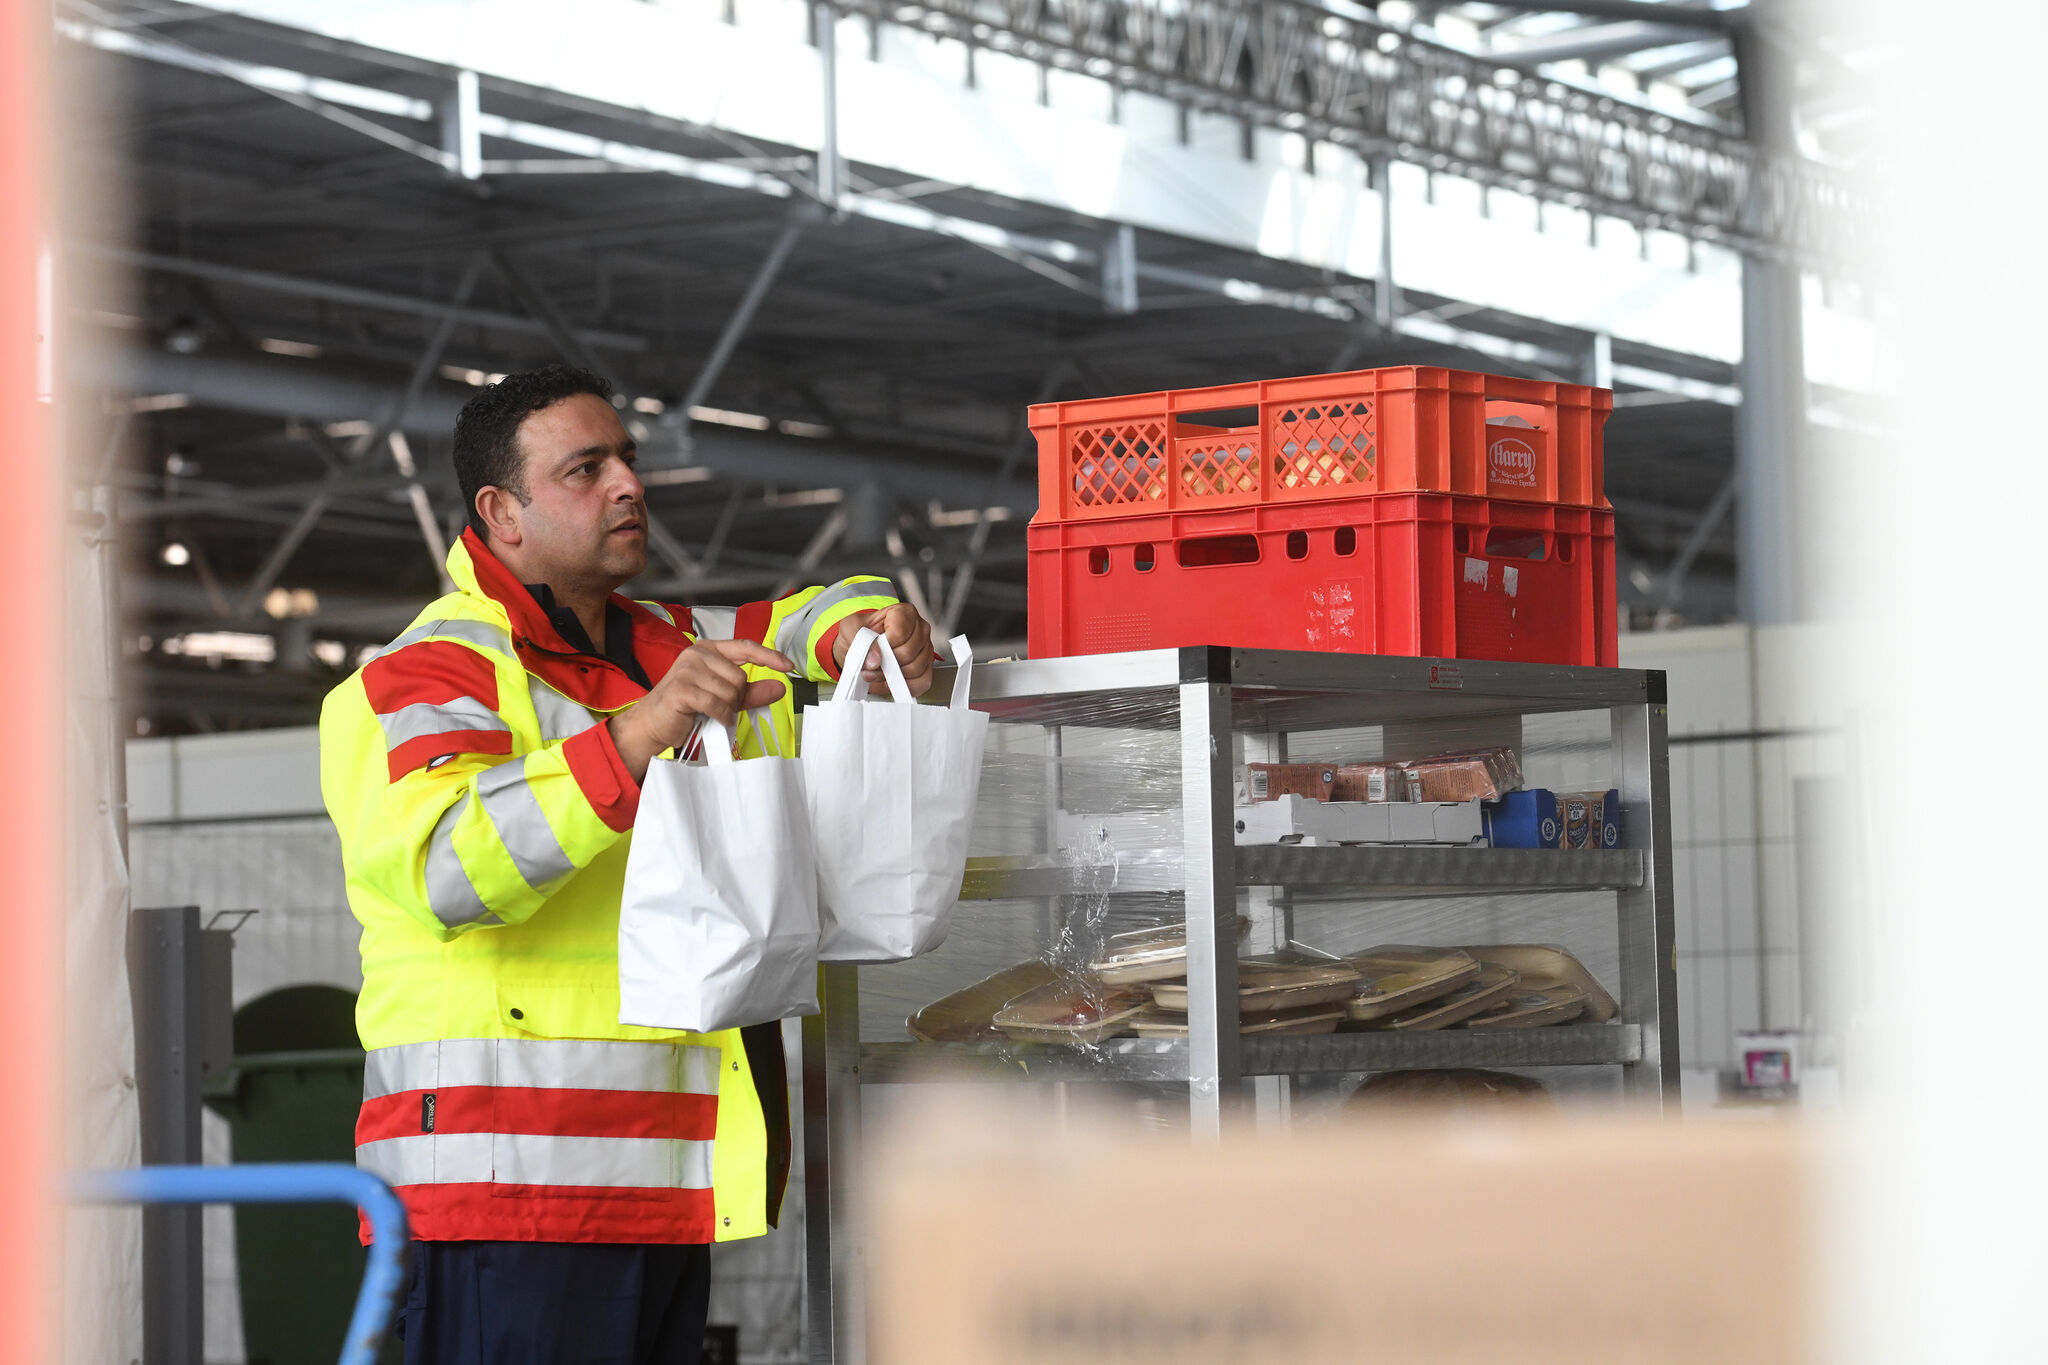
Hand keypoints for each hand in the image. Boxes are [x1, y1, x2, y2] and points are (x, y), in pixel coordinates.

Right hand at [609, 638, 793, 781]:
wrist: (653, 723)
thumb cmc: (686, 708)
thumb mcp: (724, 698)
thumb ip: (751, 692)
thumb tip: (779, 688)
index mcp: (709, 650)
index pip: (745, 647)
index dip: (769, 656)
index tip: (788, 666)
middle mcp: (697, 654)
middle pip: (740, 677)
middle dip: (737, 698)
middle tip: (721, 708)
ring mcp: (688, 669)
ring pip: (730, 691)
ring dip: (727, 709)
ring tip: (712, 713)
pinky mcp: (682, 688)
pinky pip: (717, 704)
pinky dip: (721, 716)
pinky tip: (714, 719)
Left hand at [833, 603, 933, 696]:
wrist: (861, 647)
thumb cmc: (860, 634)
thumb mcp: (850, 628)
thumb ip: (859, 639)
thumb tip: (875, 660)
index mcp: (905, 613)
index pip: (899, 633)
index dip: (884, 646)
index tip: (874, 649)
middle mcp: (920, 629)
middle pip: (908, 653)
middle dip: (886, 664)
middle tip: (872, 664)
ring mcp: (925, 649)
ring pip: (915, 669)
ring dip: (892, 676)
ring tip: (878, 672)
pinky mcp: (926, 668)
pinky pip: (922, 682)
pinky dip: (903, 686)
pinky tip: (890, 681)